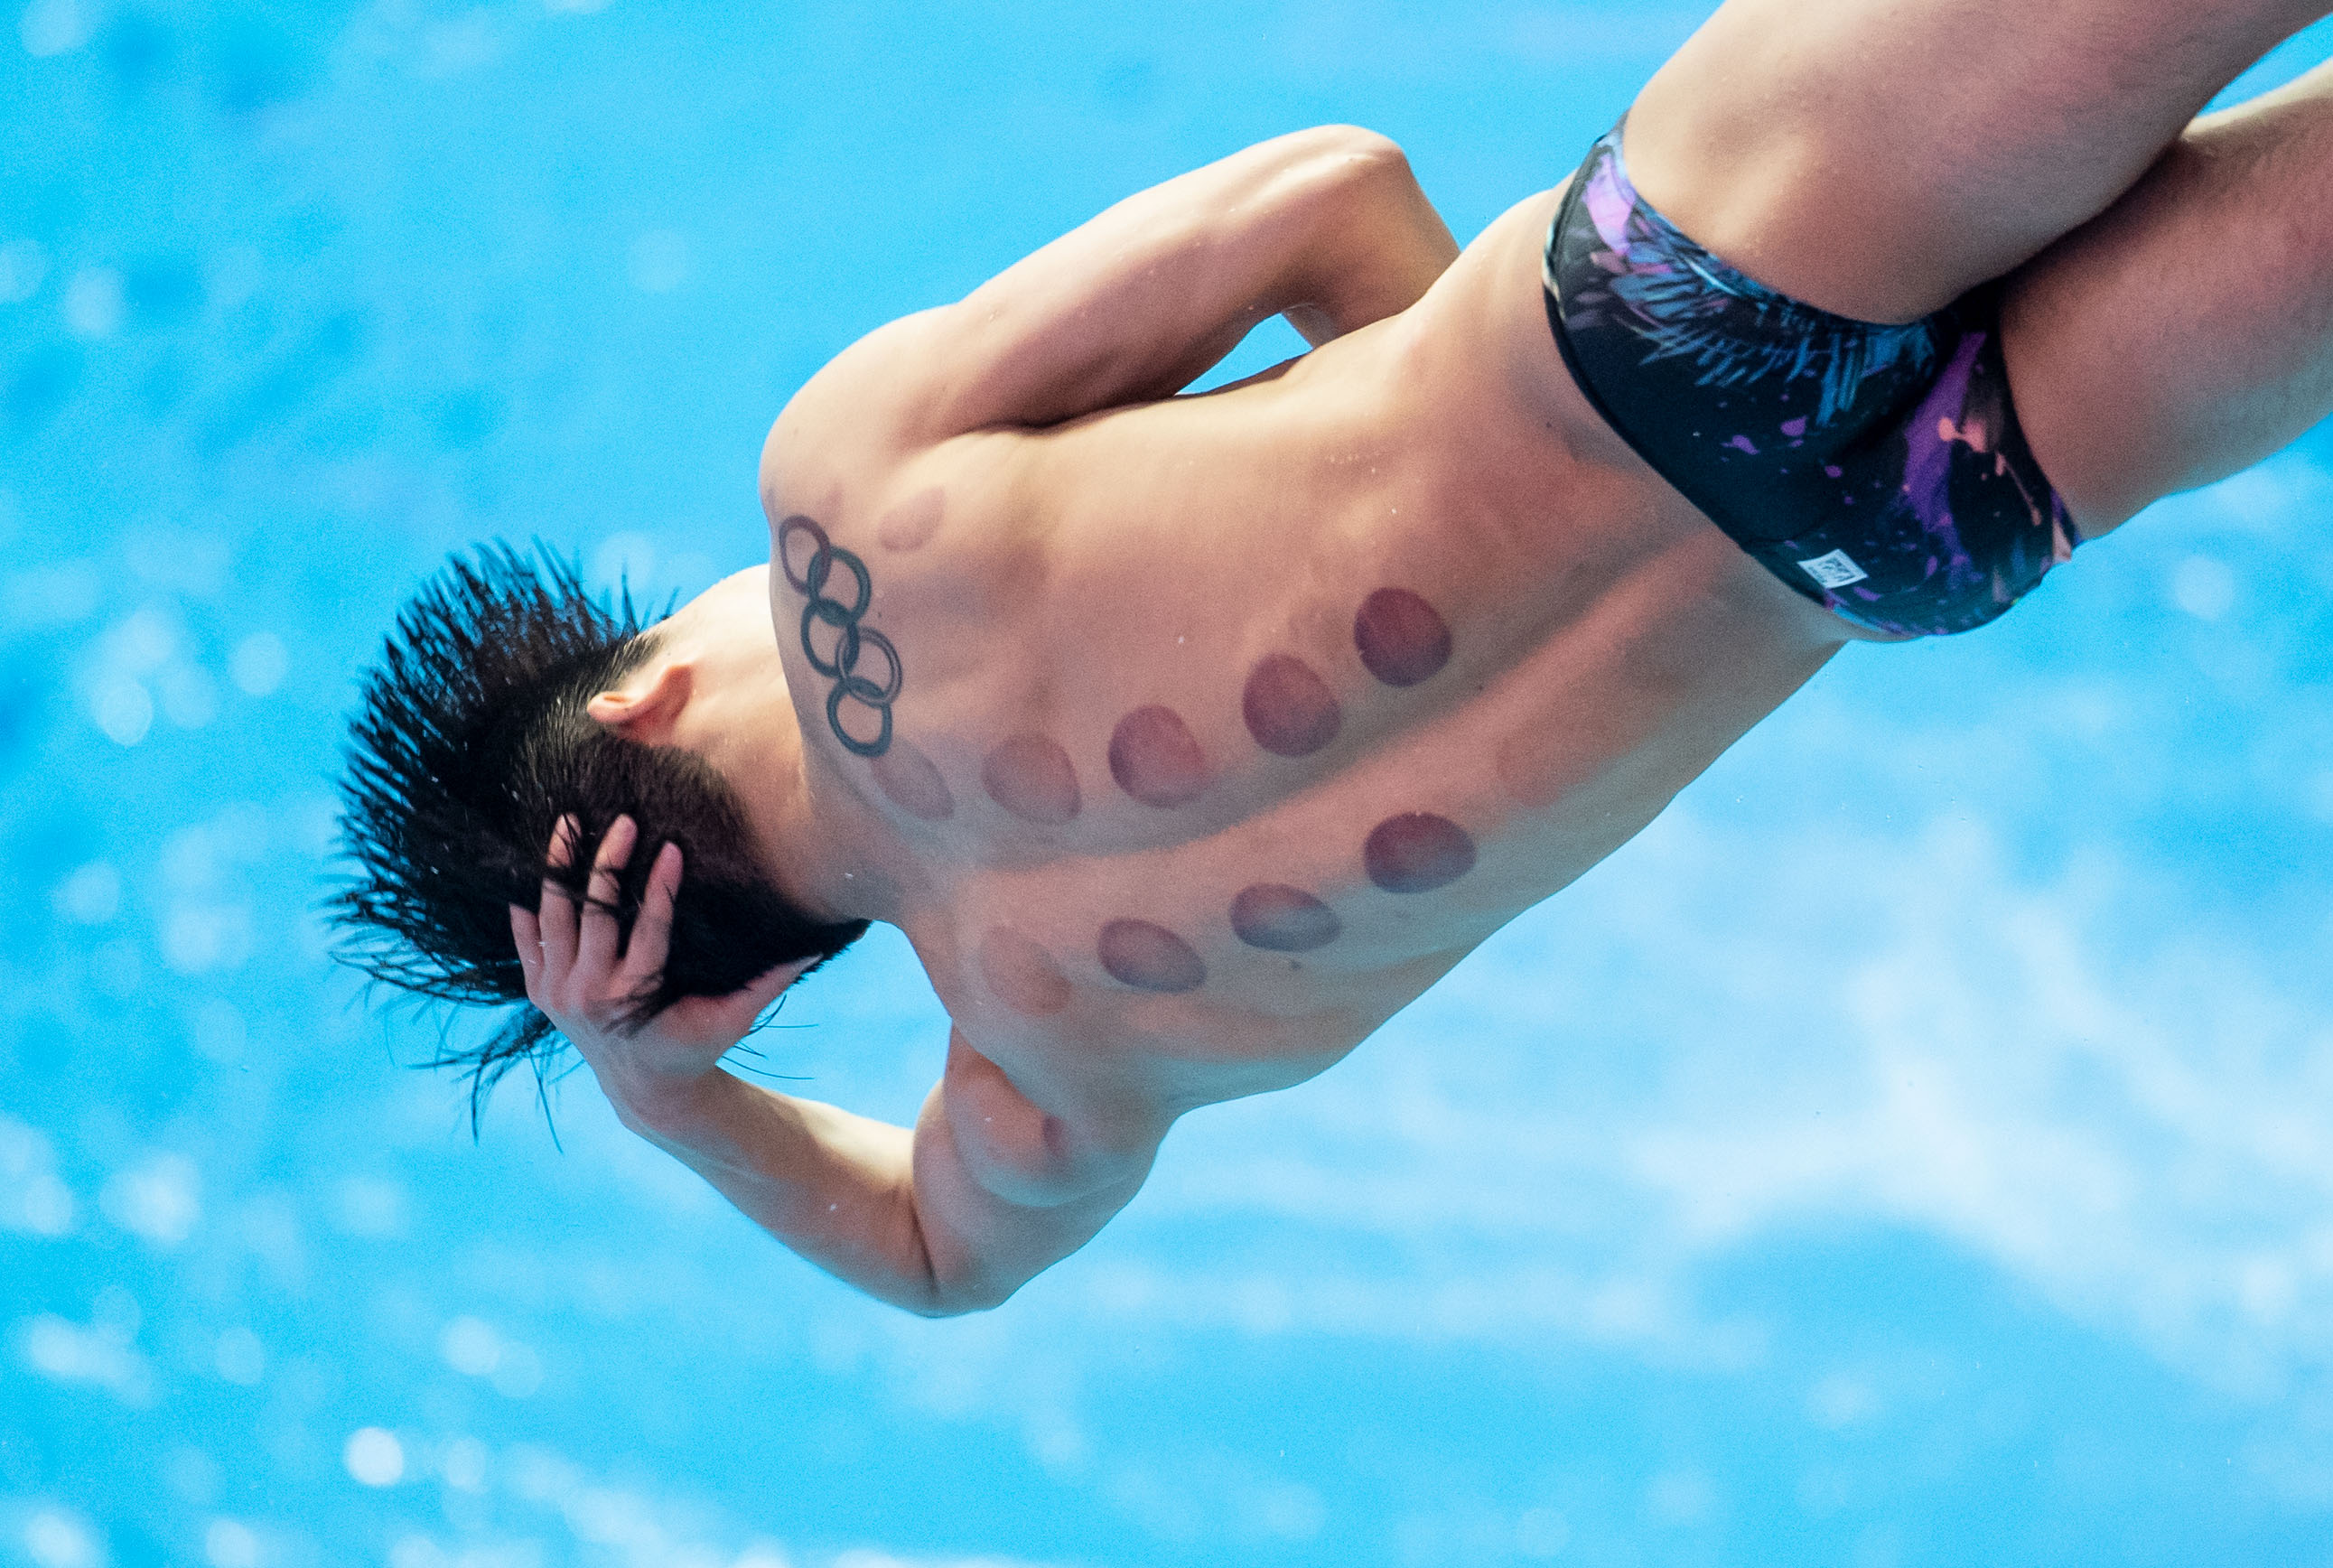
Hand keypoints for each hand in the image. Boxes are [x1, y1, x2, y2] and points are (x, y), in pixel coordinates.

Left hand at [510, 815, 806, 1118]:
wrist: (642, 1088)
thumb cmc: (694, 1046)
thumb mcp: (733, 1019)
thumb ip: (768, 983)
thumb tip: (815, 948)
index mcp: (636, 996)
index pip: (647, 928)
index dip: (658, 885)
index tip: (670, 847)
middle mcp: (590, 993)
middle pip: (594, 914)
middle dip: (607, 862)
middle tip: (624, 822)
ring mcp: (558, 993)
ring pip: (553, 919)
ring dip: (559, 870)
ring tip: (567, 824)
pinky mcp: (540, 992)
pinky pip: (526, 942)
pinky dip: (524, 910)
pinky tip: (525, 871)